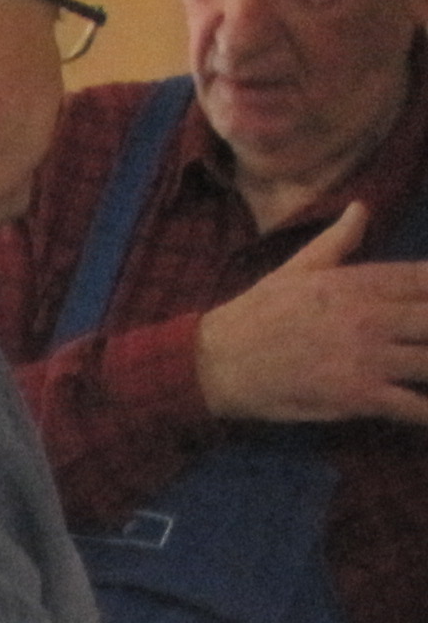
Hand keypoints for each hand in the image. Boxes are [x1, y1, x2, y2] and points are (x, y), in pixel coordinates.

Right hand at [193, 205, 427, 426]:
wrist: (215, 364)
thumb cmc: (254, 314)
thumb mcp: (295, 269)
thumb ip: (337, 240)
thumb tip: (361, 207)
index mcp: (361, 282)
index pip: (427, 277)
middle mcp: (373, 317)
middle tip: (425, 336)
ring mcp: (368, 359)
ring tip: (426, 370)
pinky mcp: (357, 397)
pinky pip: (410, 406)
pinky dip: (425, 414)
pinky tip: (427, 416)